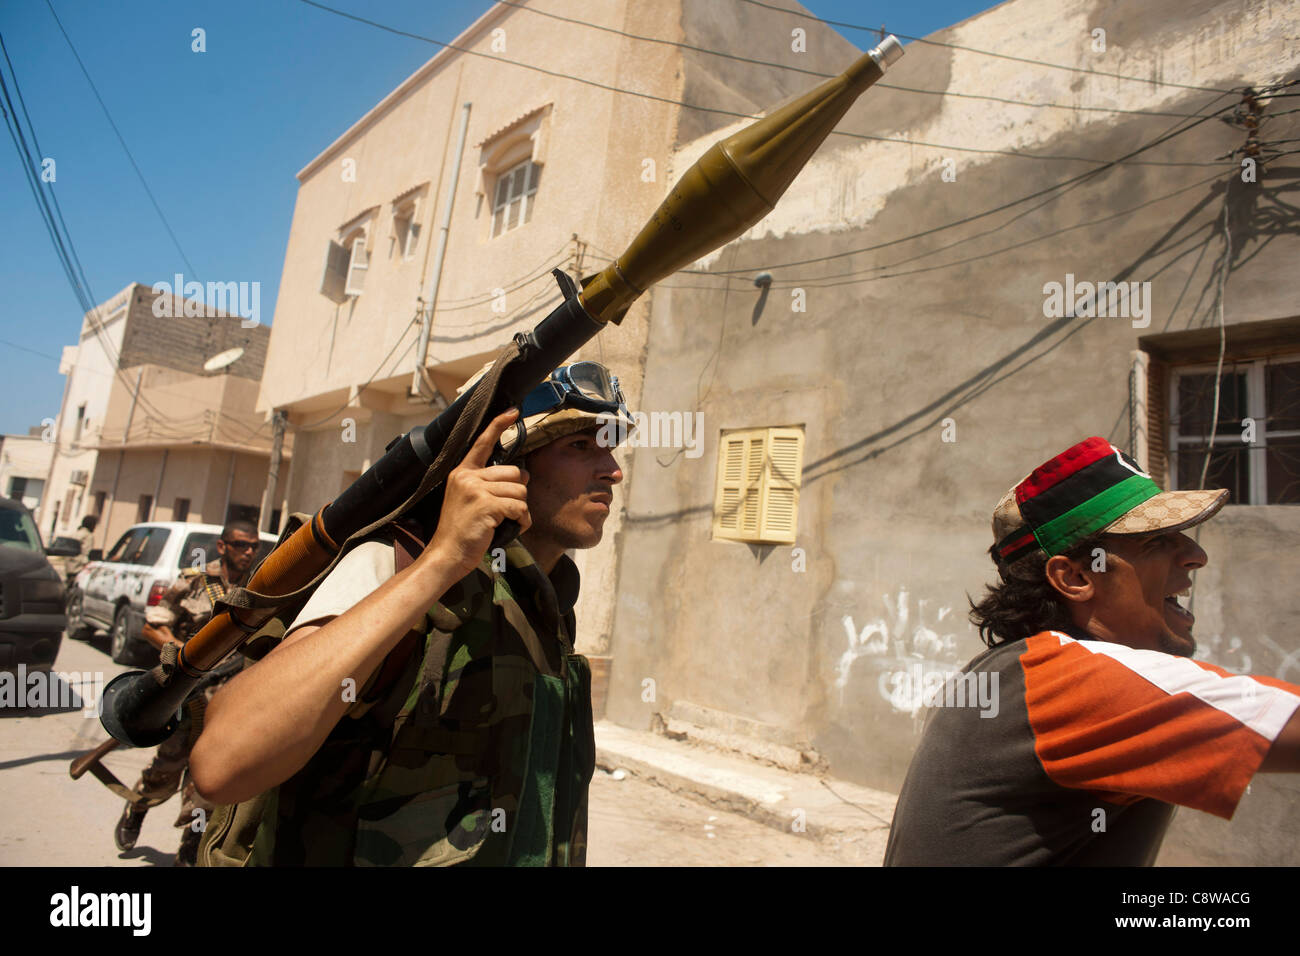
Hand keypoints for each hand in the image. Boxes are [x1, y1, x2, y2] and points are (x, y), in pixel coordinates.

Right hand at [424, 408, 530, 579]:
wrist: (446, 554)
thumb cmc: (461, 531)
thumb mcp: (468, 500)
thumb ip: (489, 484)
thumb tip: (523, 476)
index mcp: (462, 472)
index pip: (482, 442)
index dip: (498, 425)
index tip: (512, 411)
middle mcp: (467, 477)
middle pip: (514, 473)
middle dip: (519, 492)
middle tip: (508, 508)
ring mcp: (475, 490)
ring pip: (520, 490)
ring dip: (521, 508)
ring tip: (508, 520)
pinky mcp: (485, 505)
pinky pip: (519, 507)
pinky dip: (523, 519)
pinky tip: (515, 527)